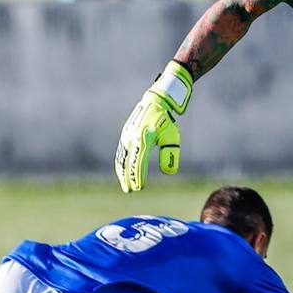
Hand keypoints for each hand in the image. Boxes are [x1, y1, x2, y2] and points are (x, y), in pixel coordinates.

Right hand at [114, 61, 192, 192]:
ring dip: (122, 173)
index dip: (138, 175)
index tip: (140, 187)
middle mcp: (133, 136)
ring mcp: (127, 135)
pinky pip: (120, 153)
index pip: (139, 160)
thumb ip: (170, 154)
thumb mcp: (172, 136)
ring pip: (121, 158)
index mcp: (145, 137)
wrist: (154, 102)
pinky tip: (122, 174)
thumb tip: (169, 172)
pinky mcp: (124, 135)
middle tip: (131, 190)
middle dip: (128, 177)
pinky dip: (121, 164)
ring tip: (126, 187)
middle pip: (128, 161)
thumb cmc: (166, 121)